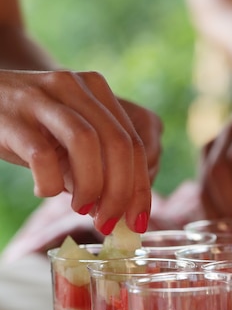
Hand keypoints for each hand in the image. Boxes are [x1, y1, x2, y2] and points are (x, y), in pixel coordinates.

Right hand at [0, 69, 160, 233]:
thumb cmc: (33, 129)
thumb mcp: (72, 141)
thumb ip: (99, 167)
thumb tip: (120, 215)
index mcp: (98, 91)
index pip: (134, 142)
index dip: (141, 189)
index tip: (138, 222)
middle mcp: (75, 86)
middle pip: (117, 143)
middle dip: (120, 192)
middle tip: (108, 223)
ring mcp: (43, 97)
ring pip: (85, 143)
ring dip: (90, 187)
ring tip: (81, 209)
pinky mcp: (13, 117)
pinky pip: (42, 156)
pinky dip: (50, 183)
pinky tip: (44, 191)